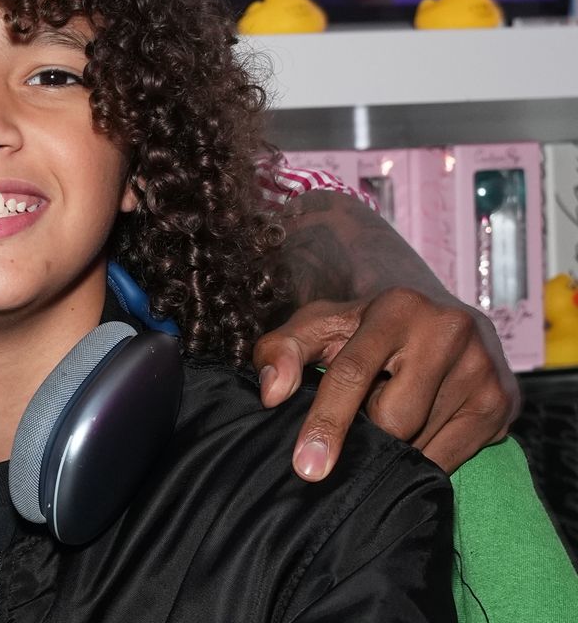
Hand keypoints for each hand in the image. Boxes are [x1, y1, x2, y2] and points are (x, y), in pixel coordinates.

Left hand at [252, 289, 519, 481]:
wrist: (440, 320)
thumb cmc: (366, 330)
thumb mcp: (318, 327)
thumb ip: (281, 350)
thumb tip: (271, 393)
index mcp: (397, 308)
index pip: (353, 374)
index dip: (326, 423)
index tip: (307, 467)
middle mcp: (448, 332)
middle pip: (392, 419)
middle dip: (368, 432)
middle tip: (363, 417)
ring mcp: (482, 368)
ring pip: (422, 444)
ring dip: (395, 446)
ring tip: (393, 415)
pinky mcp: (503, 403)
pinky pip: (451, 458)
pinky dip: (423, 456)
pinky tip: (418, 430)